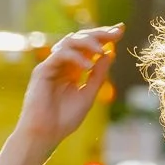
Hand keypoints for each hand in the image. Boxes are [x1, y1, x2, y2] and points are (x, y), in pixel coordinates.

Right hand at [16, 24, 122, 149]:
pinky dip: (75, 57)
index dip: (104, 37)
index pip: (89, 47)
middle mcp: (63, 63)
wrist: (46, 134)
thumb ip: (98, 75)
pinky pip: (60, 55)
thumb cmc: (64, 119)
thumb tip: (110, 54)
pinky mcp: (43, 70)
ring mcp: (52, 65)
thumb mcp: (88, 95)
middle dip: (99, 33)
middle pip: (80, 39)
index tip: (121, 31)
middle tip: (116, 32)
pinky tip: (88, 66)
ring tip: (101, 49)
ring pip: (69, 42)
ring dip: (88, 42)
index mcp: (73, 69)